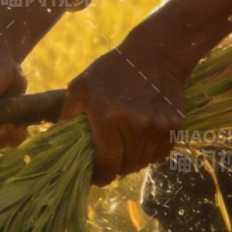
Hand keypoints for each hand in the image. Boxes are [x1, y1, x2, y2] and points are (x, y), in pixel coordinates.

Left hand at [61, 46, 186, 184]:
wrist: (155, 54)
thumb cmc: (112, 71)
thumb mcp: (80, 88)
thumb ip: (67, 118)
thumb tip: (57, 145)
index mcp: (107, 118)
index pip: (106, 165)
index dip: (100, 176)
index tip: (97, 176)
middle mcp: (135, 125)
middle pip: (125, 166)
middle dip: (115, 167)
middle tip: (110, 158)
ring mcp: (157, 127)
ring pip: (143, 162)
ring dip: (133, 160)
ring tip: (125, 145)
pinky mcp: (175, 126)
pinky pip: (160, 153)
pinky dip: (150, 151)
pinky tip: (142, 137)